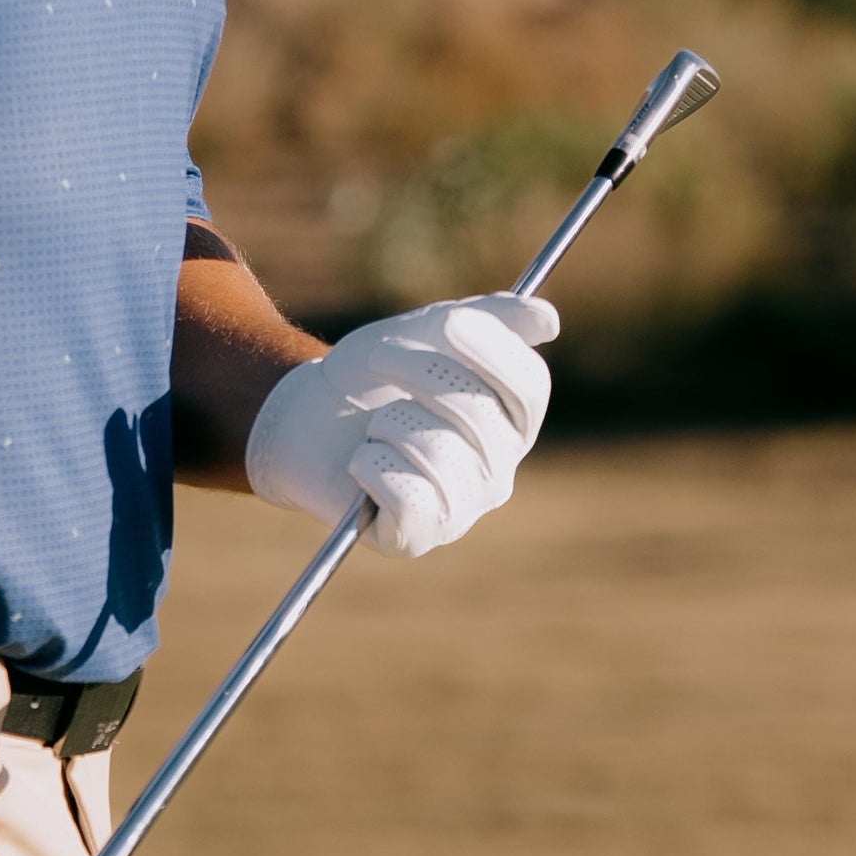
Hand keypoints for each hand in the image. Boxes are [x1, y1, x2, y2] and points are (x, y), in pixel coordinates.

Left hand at [242, 291, 557, 555]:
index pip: (530, 387)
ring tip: (374, 427)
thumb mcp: (429, 331)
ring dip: (385, 423)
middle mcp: (498, 471)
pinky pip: (403, 493)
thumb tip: (549, 320)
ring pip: (434, 450)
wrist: (306, 419)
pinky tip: (362, 463)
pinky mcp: (415, 537)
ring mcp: (460, 510)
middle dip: (418, 372)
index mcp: (512, 423)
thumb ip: (492, 318)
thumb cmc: (376, 376)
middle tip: (380, 356)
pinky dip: (369, 465)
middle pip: (478, 413)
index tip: (450, 322)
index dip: (493, 350)